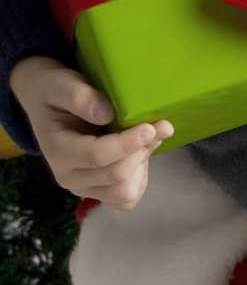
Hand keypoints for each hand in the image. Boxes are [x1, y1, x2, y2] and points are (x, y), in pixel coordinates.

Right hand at [9, 56, 172, 210]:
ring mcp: (82, 188)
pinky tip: (140, 152)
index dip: (127, 144)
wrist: (47, 103)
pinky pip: (125, 199)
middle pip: (116, 175)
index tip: (150, 127)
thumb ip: (80, 97)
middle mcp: (68, 176)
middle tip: (161, 124)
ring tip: (149, 137)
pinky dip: (139, 178)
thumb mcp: (62, 84)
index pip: (96, 155)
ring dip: (142, 164)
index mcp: (58, 151)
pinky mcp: (97, 192)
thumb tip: (106, 114)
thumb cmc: (56, 91)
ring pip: (123, 192)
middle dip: (142, 150)